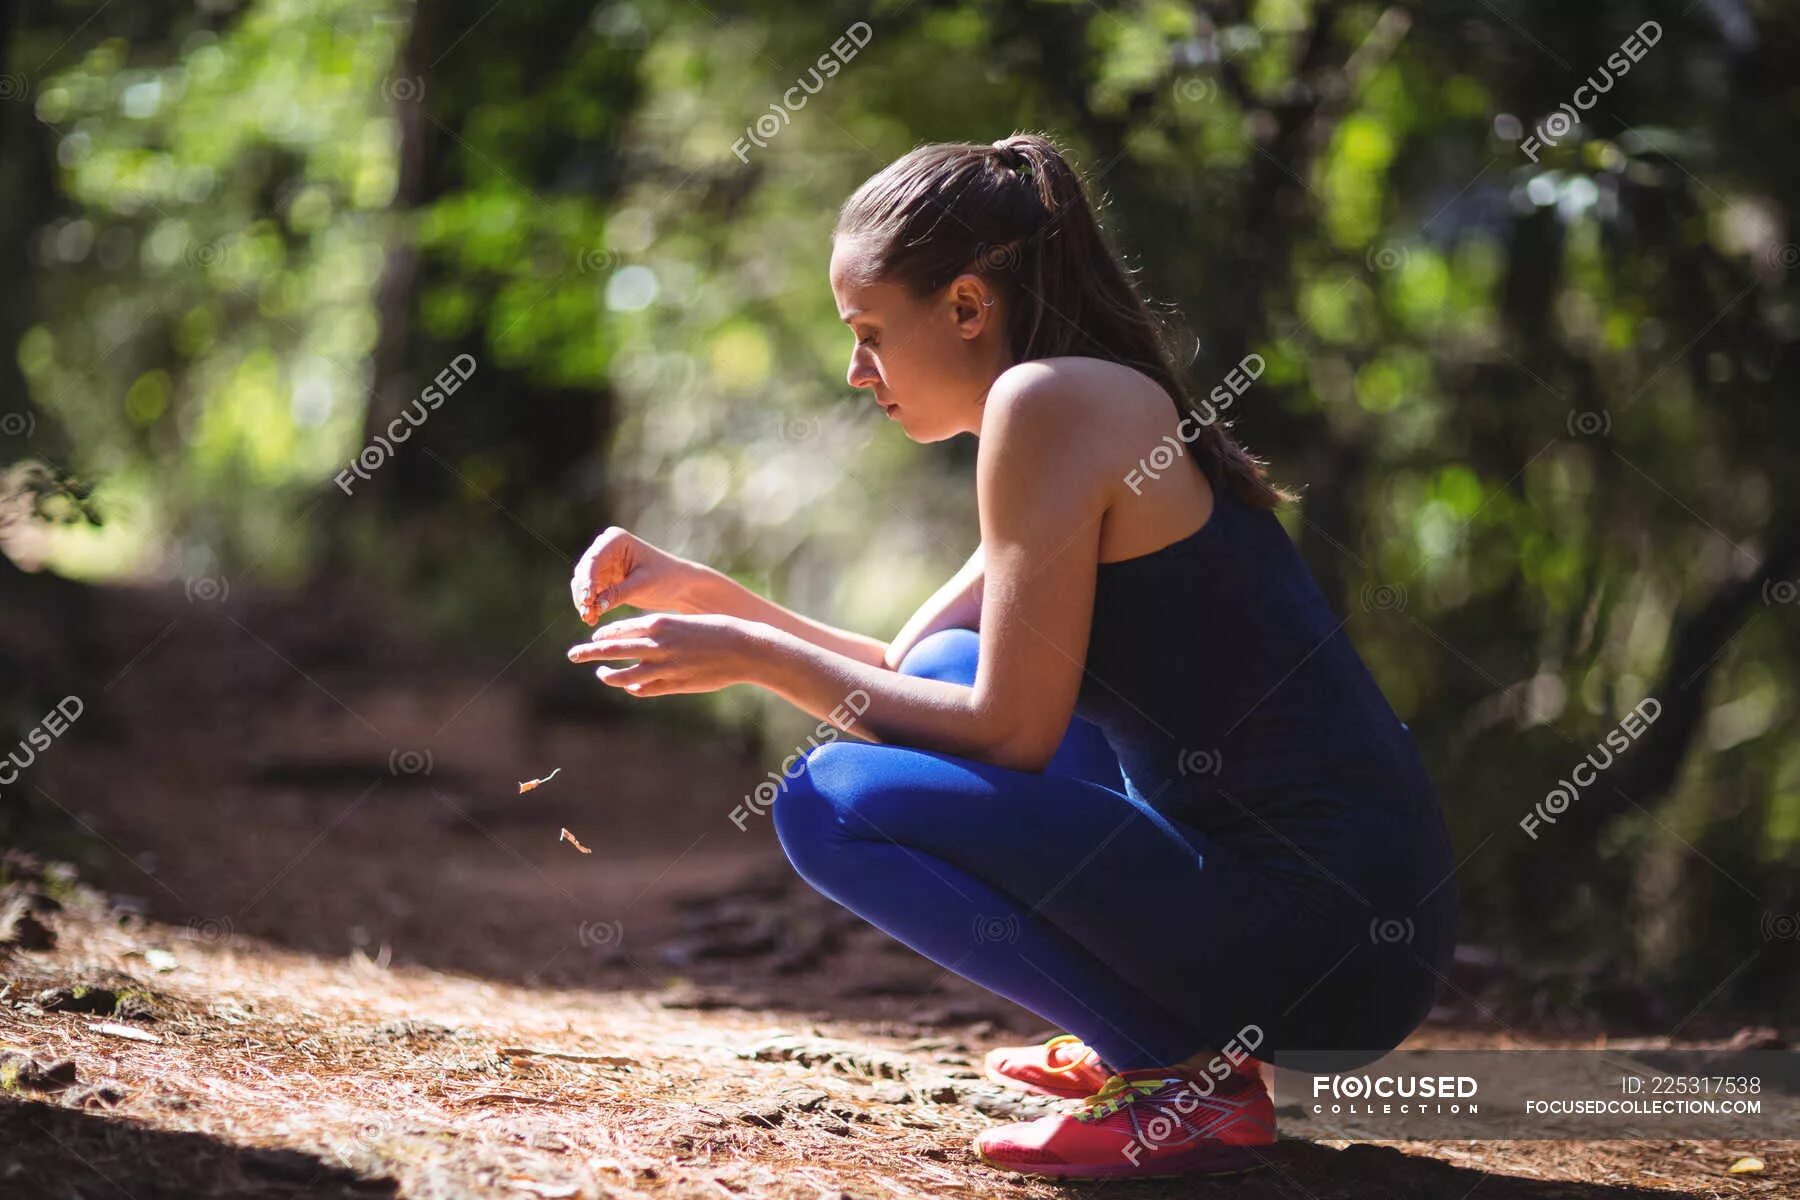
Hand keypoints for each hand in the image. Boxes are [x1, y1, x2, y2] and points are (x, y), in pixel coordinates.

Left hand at [566, 613, 762, 696]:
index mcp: (660, 624)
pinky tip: (628, 686)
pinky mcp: (674, 685)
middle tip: (572, 654)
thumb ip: (663, 632)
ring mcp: (664, 667)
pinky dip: (633, 688)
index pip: (620, 629)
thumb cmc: (718, 631)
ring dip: (608, 675)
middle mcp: (657, 645)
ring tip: (599, 673)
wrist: (743, 648)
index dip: (605, 635)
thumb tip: (642, 638)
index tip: (596, 638)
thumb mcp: (685, 623)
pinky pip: (644, 689)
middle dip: (589, 652)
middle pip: (613, 650)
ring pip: (624, 675)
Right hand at [570, 527, 706, 624]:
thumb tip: (595, 606)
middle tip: (587, 614)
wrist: (679, 585)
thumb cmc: (666, 578)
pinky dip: (590, 605)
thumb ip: (619, 594)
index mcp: (615, 540)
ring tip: (589, 619)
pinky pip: (590, 594)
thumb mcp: (643, 585)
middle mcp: (605, 548)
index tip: (587, 600)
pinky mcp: (604, 580)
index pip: (594, 560)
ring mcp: (603, 564)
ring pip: (583, 584)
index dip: (587, 581)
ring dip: (584, 602)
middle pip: (584, 572)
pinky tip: (592, 619)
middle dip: (583, 594)